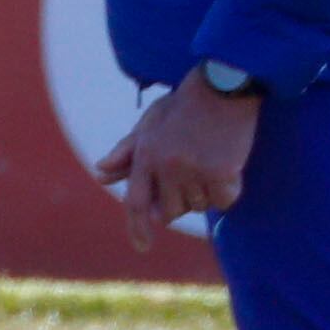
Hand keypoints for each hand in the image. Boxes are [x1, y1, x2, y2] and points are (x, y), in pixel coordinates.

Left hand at [92, 65, 260, 251]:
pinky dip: (229, 190)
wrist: (224, 83)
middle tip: (195, 170)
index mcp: (146, 155)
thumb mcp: (151, 123)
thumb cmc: (186, 104)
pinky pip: (224, 201)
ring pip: (200, 206)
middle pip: (171, 211)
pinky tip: (229, 164)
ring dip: (207, 191)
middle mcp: (166, 166)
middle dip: (182, 200)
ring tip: (211, 158)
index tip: (142, 246)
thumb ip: (128, 151)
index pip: (136, 202)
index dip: (137, 228)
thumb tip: (100, 173)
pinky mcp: (221, 172)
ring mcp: (193, 170)